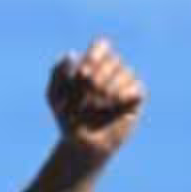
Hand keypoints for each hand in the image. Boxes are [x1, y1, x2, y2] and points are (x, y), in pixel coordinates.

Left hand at [46, 37, 143, 157]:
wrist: (82, 146)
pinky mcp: (136, 99)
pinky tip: (114, 106)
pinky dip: (123, 96)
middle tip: (88, 96)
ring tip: (99, 106)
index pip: (102, 45)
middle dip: (97, 79)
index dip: (95, 56)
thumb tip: (72, 53)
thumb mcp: (54, 97)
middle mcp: (111, 70)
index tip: (83, 74)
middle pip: (113, 59)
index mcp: (92, 64)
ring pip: (126, 72)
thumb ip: (57, 73)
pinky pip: (137, 88)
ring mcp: (125, 83)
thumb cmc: (67, 118)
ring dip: (109, 89)